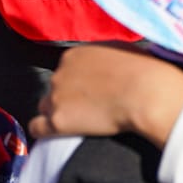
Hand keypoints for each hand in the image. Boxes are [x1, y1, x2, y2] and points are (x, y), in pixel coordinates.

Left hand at [29, 43, 182, 147]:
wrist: (146, 92)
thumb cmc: (142, 70)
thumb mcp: (120, 49)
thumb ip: (102, 54)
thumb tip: (104, 60)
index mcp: (74, 55)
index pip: (66, 70)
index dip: (78, 82)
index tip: (92, 91)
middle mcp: (60, 73)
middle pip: (55, 88)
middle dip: (69, 97)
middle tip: (90, 106)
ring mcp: (57, 97)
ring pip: (46, 107)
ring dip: (59, 112)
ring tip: (80, 120)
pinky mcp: (58, 121)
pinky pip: (37, 127)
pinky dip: (44, 130)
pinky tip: (56, 133)